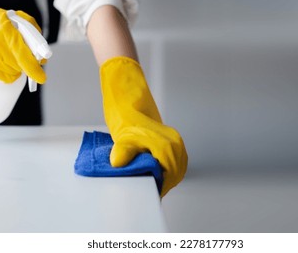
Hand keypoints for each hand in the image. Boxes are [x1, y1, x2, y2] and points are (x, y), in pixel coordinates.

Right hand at [0, 5, 45, 83]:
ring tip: (12, 54)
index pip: (22, 54)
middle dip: (27, 65)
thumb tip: (42, 59)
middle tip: (26, 57)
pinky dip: (10, 73)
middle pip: (19, 66)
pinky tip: (6, 61)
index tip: (41, 78)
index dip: (33, 69)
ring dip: (18, 68)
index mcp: (7, 31)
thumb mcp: (21, 20)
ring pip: (12, 72)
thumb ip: (35, 34)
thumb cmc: (3, 22)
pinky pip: (4, 77)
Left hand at [100, 56, 187, 196]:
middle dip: (166, 184)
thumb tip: (118, 163)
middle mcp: (175, 142)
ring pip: (179, 167)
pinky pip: (177, 160)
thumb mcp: (122, 138)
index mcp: (166, 144)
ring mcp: (176, 141)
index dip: (161, 186)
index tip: (151, 194)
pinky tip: (159, 175)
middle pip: (177, 172)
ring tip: (156, 185)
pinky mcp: (173, 140)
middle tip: (153, 192)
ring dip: (169, 177)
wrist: (128, 103)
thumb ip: (123, 152)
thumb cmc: (125, 120)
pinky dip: (170, 170)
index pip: (169, 174)